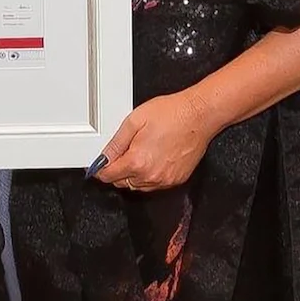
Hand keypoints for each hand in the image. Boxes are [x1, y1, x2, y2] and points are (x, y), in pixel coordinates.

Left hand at [91, 91, 215, 192]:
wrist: (199, 115)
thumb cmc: (172, 114)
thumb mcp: (134, 121)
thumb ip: (115, 143)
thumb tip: (103, 158)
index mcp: (137, 162)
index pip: (108, 176)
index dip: (101, 169)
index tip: (100, 164)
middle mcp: (150, 176)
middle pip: (122, 183)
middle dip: (118, 171)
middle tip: (124, 152)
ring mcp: (165, 180)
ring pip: (138, 186)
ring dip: (134, 175)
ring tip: (141, 153)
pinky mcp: (176, 180)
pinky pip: (155, 184)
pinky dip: (150, 176)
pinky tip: (154, 158)